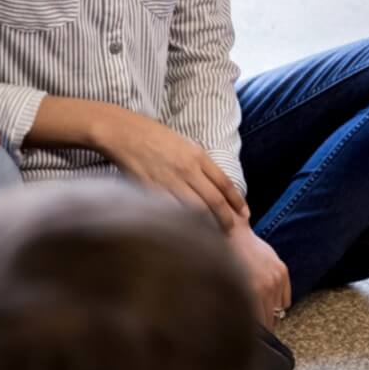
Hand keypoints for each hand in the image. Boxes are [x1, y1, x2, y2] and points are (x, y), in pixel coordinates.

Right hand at [99, 113, 248, 230]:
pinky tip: (187, 231)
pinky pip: (171, 211)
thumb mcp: (184, 144)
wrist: (124, 133)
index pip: (224, 183)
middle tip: (232, 231)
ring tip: (213, 237)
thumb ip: (199, 163)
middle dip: (226, 219)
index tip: (244, 213)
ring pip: (195, 210)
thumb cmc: (154, 137)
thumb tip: (213, 185)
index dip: (237, 201)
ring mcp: (169, 181)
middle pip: (214, 200)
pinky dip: (181, 223)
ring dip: (207, 225)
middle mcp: (187, 170)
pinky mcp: (152, 191)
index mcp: (198, 156)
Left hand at [227, 223, 290, 328]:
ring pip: (278, 312)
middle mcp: (267, 286)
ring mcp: (276, 278)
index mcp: (251, 292)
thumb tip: (233, 333)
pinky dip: (277, 306)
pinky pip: (285, 300)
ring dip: (268, 318)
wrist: (230, 234)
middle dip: (261, 331)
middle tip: (251, 337)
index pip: (258, 326)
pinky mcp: (282, 271)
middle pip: (270, 321)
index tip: (247, 344)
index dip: (252, 338)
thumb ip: (233, 310)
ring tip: (257, 321)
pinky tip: (266, 306)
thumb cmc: (221, 262)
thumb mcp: (224, 288)